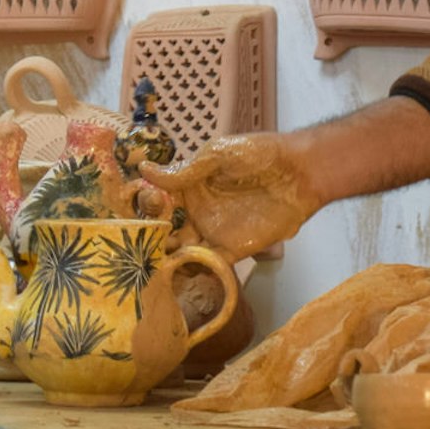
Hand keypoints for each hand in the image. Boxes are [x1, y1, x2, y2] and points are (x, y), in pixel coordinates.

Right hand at [139, 133, 323, 261]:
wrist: (301, 172)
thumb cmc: (260, 155)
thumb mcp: (218, 155)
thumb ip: (185, 170)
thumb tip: (144, 169)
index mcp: (190, 187)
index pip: (157, 201)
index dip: (142, 208)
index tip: (128, 213)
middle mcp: (197, 212)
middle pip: (164, 231)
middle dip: (147, 240)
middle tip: (131, 248)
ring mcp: (213, 232)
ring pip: (181, 252)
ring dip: (165, 260)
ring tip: (146, 267)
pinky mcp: (232, 249)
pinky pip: (208, 264)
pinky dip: (193, 270)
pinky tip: (177, 274)